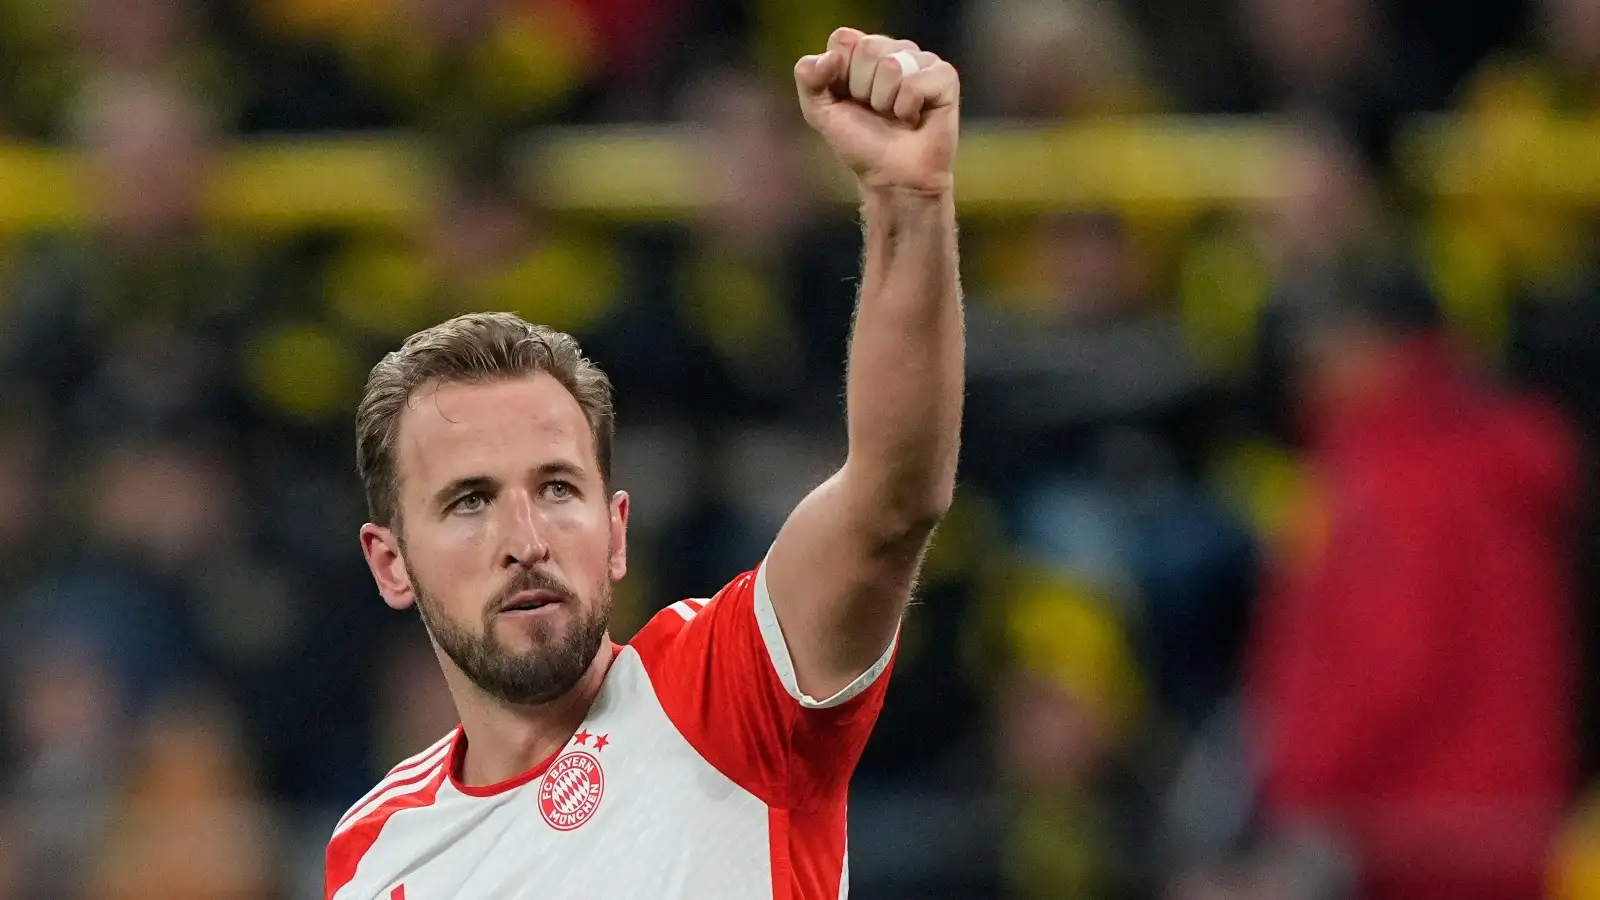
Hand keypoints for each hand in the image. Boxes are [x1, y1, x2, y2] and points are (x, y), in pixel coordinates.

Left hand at [794, 28, 959, 196]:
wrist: (893, 177)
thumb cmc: (862, 143)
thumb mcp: (820, 111)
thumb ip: (808, 78)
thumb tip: (829, 56)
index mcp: (863, 50)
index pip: (843, 38)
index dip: (840, 74)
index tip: (850, 99)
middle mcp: (894, 49)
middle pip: (868, 48)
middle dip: (863, 89)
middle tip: (876, 111)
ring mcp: (921, 60)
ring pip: (891, 65)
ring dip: (885, 102)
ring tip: (894, 115)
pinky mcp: (944, 76)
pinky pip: (914, 84)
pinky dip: (907, 109)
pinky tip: (914, 118)